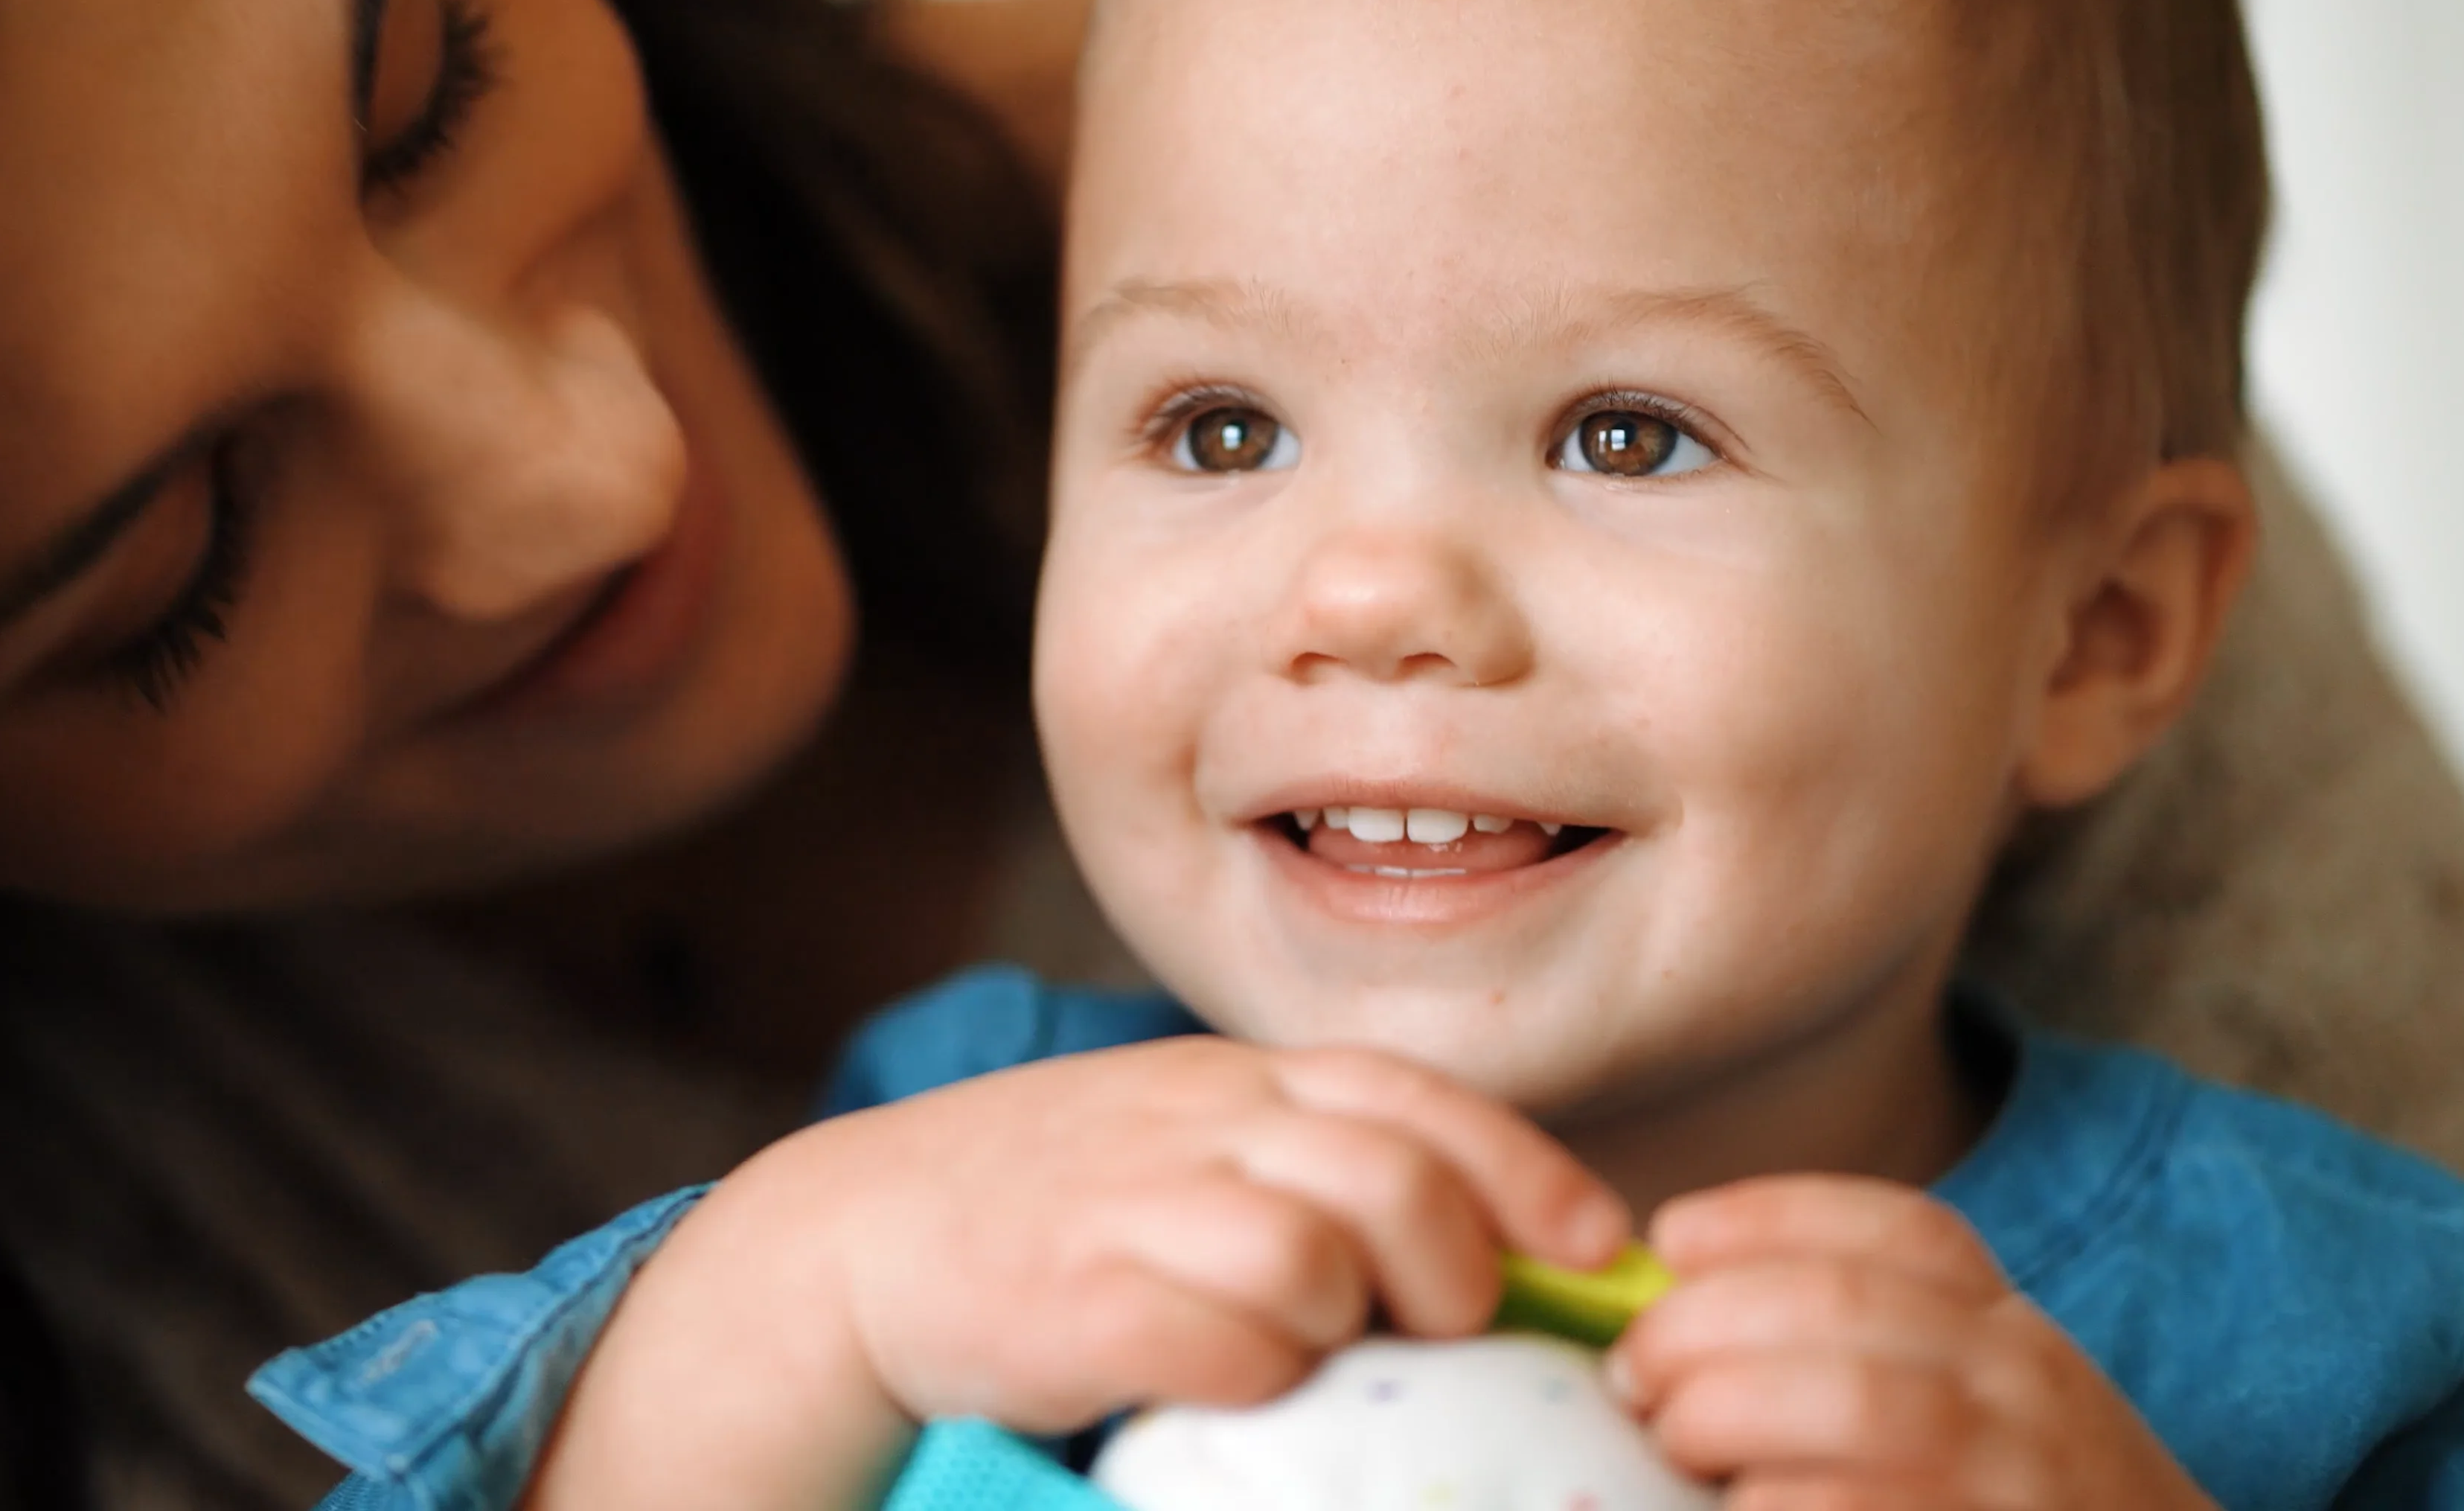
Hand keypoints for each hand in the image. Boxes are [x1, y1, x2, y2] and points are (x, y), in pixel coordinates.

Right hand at [826, 1037, 1628, 1427]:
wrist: (865, 1238)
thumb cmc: (1070, 1202)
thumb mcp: (1202, 1143)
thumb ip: (1330, 1168)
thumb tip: (1505, 1249)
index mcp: (1241, 1081)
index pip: (1420, 1099)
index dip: (1527, 1174)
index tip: (1599, 1248)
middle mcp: (1197, 1124)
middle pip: (1395, 1183)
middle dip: (1453, 1270)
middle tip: (1439, 1326)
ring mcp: (1128, 1207)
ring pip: (1314, 1257)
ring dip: (1339, 1323)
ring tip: (1304, 1349)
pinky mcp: (1066, 1302)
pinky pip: (1214, 1344)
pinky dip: (1246, 1376)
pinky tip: (1224, 1383)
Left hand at [1608, 1177, 2215, 1510]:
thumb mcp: (1987, 1409)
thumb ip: (1870, 1353)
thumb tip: (1685, 1311)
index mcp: (2013, 1331)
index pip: (1898, 1231)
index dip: (1766, 1217)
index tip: (1670, 1235)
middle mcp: (2027, 1386)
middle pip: (1842, 1306)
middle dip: (1704, 1327)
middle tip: (1636, 1376)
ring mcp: (2017, 1478)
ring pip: (1852, 1402)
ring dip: (1725, 1412)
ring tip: (1672, 1444)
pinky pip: (1858, 1508)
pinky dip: (1775, 1501)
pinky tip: (1736, 1508)